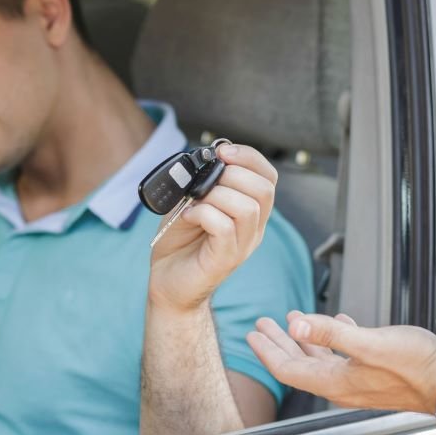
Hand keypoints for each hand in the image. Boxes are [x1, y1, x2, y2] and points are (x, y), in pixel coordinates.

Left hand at [148, 144, 277, 311]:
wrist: (166, 282)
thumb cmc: (179, 243)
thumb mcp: (190, 202)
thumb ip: (201, 183)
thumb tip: (206, 160)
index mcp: (250, 212)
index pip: (268, 177)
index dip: (249, 157)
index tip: (222, 151)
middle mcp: (253, 229)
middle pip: (264, 190)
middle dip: (232, 174)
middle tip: (205, 183)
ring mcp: (242, 245)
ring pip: (248, 207)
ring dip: (216, 195)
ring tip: (195, 203)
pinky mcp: (225, 259)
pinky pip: (224, 226)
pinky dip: (203, 213)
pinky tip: (189, 216)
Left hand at [247, 311, 435, 412]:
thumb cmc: (416, 366)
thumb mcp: (368, 343)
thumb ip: (330, 333)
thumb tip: (296, 323)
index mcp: (335, 381)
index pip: (288, 369)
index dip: (268, 351)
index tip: (252, 334)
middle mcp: (343, 384)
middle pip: (299, 363)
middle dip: (278, 342)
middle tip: (261, 325)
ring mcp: (359, 379)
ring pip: (320, 357)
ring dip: (303, 337)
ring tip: (290, 320)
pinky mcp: (375, 371)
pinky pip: (344, 353)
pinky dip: (333, 337)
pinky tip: (337, 321)